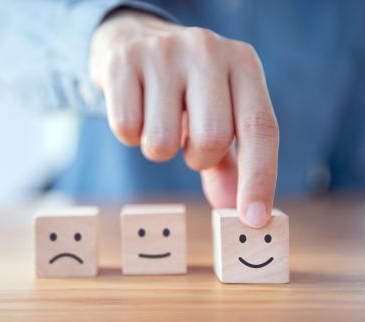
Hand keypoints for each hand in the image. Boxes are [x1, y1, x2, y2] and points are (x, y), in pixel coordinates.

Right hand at [89, 10, 278, 227]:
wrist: (134, 39)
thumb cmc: (183, 87)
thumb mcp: (216, 112)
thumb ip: (227, 162)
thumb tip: (234, 211)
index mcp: (242, 63)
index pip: (259, 128)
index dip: (259, 178)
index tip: (252, 220)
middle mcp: (207, 51)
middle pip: (211, 138)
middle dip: (196, 158)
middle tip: (186, 143)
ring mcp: (163, 53)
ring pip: (162, 141)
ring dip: (159, 148)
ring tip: (158, 121)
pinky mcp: (123, 62)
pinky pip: (126, 129)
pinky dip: (129, 135)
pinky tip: (135, 110)